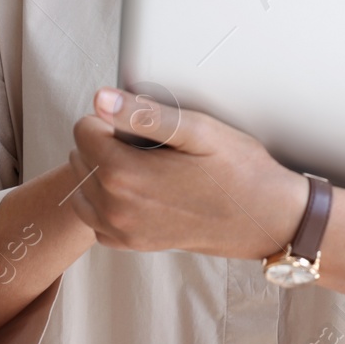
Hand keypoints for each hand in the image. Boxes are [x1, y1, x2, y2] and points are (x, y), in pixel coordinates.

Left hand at [65, 88, 308, 260]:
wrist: (265, 218)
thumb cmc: (238, 170)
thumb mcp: (197, 130)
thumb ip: (143, 115)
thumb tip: (101, 99)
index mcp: (125, 174)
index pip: (83, 130)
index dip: (108, 117)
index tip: (138, 122)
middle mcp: (116, 207)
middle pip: (79, 158)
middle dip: (103, 143)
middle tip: (146, 142)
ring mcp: (124, 230)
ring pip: (82, 189)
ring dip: (100, 172)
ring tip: (140, 162)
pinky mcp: (134, 244)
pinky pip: (96, 220)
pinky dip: (105, 202)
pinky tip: (136, 190)